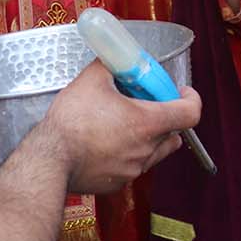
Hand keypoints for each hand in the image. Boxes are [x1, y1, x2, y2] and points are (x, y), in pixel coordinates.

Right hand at [44, 61, 200, 192]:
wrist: (49, 160)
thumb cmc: (71, 122)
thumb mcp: (90, 80)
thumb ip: (110, 65)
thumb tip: (114, 57)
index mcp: (148, 123)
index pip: (191, 113)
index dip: (191, 99)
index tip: (180, 92)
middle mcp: (147, 150)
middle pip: (174, 132)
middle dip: (165, 116)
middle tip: (146, 104)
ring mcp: (133, 169)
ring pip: (155, 151)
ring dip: (147, 136)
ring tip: (123, 124)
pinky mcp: (118, 183)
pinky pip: (133, 166)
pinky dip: (128, 153)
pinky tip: (107, 143)